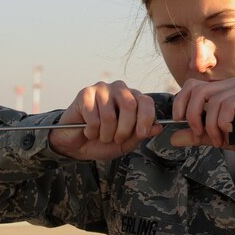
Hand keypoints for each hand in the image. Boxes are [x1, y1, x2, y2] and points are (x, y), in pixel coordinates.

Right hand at [48, 81, 162, 160]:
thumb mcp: (126, 142)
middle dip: (124, 129)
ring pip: (110, 115)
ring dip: (105, 134)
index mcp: (133, 98)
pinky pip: (93, 118)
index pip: (146, 101)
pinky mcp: (85, 94)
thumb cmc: (102, 141)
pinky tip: (88, 130)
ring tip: (100, 136)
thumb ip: (140, 134)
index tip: (141, 134)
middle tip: (116, 139)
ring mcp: (101, 89)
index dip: (146, 118)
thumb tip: (158, 127)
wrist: (76, 145)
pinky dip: (92, 131)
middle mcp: (119, 89)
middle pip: (129, 105)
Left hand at [170, 78, 234, 155]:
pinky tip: (231, 131)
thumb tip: (174, 137)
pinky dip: (225, 122)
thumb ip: (198, 136)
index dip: (181, 101)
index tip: (179, 120)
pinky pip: (229, 105)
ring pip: (214, 101)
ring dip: (213, 126)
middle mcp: (230, 84)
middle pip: (198, 91)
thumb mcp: (220, 137)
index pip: (192, 86)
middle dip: (193, 115)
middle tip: (199, 133)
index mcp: (221, 90)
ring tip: (221, 140)